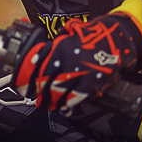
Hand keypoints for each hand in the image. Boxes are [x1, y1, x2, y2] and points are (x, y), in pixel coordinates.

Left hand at [13, 14, 141, 111]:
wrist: (116, 39)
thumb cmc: (91, 35)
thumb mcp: (70, 32)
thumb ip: (55, 43)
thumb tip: (40, 54)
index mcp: (61, 48)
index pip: (42, 65)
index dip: (32, 76)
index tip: (25, 82)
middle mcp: (69, 63)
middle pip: (49, 81)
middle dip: (41, 90)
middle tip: (35, 97)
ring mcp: (81, 74)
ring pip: (62, 91)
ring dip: (53, 99)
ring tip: (46, 105)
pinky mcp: (93, 83)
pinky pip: (79, 97)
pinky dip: (70, 104)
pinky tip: (64, 108)